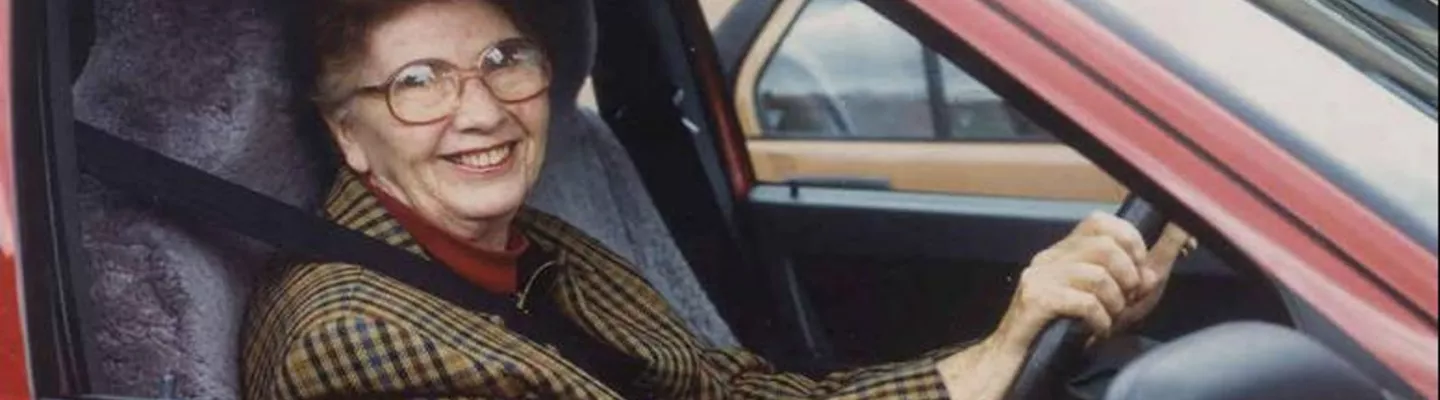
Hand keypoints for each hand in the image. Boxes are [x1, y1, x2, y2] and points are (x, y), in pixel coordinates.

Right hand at [936, 213, 1190, 398]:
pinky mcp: (1035, 300)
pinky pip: (1083, 301)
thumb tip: (1165, 253)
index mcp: (1064, 252)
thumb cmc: (1065, 334)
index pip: (1099, 221)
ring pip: (1098, 275)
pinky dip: (1100, 320)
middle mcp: (1049, 257)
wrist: (1019, 363)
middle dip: (1128, 277)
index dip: (1129, 241)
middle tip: (1125, 301)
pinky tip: (1096, 331)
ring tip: (1108, 319)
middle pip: (1104, 246)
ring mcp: (1039, 276)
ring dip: (1115, 304)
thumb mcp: (1110, 302)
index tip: (1138, 271)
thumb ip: (1138, 279)